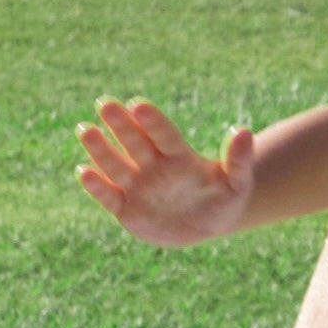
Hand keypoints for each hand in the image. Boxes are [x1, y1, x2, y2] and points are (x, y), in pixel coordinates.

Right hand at [75, 95, 256, 246]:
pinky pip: (110, 196)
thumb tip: (243, 131)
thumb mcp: (238, 184)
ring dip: (101, 150)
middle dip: (120, 126)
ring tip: (86, 130)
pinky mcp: (126, 209)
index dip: (152, 122)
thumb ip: (239, 160)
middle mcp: (154, 166)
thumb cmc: (225, 199)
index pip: (164, 135)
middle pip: (135, 143)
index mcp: (179, 156)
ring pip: (117, 165)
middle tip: (105, 104)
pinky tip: (84, 171)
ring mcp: (138, 186)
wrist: (209, 224)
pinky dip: (97, 186)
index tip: (138, 105)